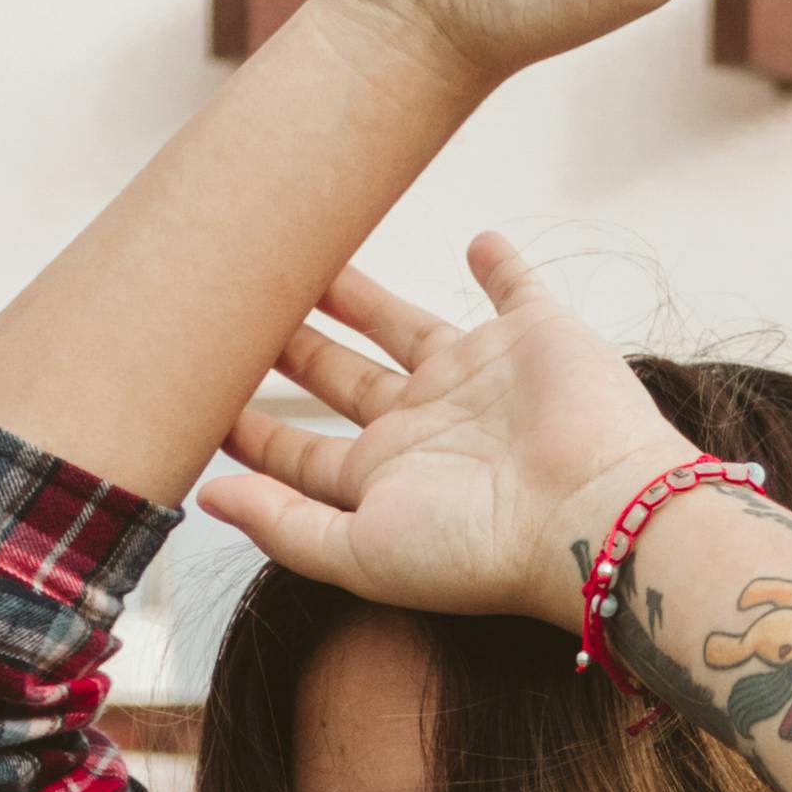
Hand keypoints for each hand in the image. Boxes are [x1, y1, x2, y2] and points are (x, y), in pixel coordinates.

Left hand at [200, 237, 687, 624]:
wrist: (593, 510)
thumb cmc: (482, 549)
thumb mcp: (359, 550)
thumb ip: (281, 524)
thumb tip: (203, 497)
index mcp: (386, 480)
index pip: (299, 454)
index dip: (249, 427)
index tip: (198, 389)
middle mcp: (428, 428)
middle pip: (340, 380)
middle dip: (290, 347)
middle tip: (239, 303)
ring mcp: (481, 379)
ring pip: (404, 325)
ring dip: (360, 296)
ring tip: (314, 260)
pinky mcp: (535, 335)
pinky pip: (514, 287)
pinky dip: (498, 263)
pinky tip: (476, 240)